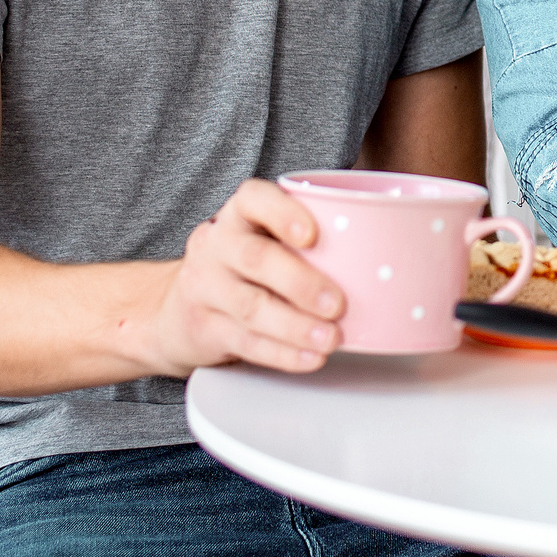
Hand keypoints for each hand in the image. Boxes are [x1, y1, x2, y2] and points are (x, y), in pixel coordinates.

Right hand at [144, 178, 345, 375]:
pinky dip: (282, 354)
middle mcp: (216, 245)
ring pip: (251, 306)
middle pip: (255, 259)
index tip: (313, 234)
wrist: (173, 310)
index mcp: (237, 216)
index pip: (253, 198)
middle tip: (338, 304)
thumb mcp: (262, 240)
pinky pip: (246, 342)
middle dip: (301, 283)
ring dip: (296, 326)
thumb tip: (383, 255)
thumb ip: (306, 241)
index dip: (283, 213)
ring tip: (331, 338)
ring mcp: (205, 287)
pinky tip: (309, 358)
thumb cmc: (242, 267)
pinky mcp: (204, 328)